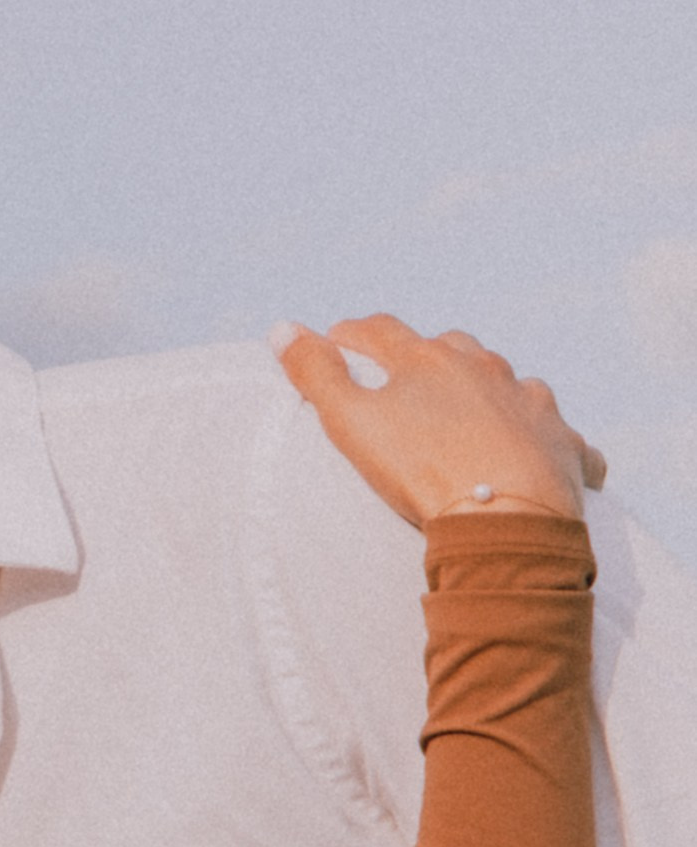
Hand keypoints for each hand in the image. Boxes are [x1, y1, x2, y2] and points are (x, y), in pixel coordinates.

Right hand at [273, 315, 604, 530]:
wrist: (505, 518)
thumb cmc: (422, 470)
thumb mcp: (352, 423)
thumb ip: (316, 375)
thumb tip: (281, 328)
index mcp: (428, 361)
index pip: (382, 333)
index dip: (354, 334)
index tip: (336, 339)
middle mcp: (485, 370)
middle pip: (452, 348)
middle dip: (427, 356)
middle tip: (407, 377)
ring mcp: (530, 404)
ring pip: (510, 383)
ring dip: (491, 391)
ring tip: (476, 413)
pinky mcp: (564, 445)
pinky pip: (561, 436)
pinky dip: (550, 441)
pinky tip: (547, 453)